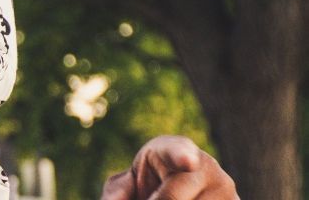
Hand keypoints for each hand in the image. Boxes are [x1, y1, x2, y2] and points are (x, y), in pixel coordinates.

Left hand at [101, 135, 237, 199]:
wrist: (181, 189)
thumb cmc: (149, 183)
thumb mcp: (128, 183)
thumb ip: (117, 192)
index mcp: (175, 149)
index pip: (178, 152)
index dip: (182, 157)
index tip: (187, 162)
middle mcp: (207, 167)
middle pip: (175, 198)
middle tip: (151, 198)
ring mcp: (227, 191)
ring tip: (164, 197)